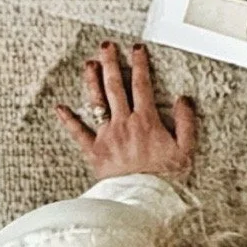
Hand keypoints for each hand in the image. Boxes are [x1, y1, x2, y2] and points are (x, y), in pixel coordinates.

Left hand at [54, 42, 199, 184]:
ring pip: (97, 103)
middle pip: (116, 87)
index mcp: (146, 121)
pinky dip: (69, 120)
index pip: (142, 85)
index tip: (136, 49)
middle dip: (111, 63)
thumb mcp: (185, 150)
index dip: (139, 64)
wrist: (144, 201)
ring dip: (92, 81)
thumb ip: (186, 122)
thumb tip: (183, 99)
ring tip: (89, 64)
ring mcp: (107, 136)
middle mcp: (124, 123)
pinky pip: (79, 134)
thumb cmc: (166, 178)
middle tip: (106, 46)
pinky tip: (60, 107)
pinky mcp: (95, 152)